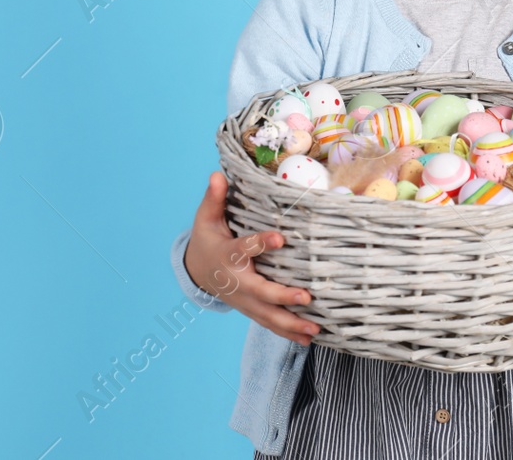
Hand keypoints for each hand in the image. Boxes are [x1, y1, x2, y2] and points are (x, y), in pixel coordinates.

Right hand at [184, 171, 319, 344]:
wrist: (198, 271)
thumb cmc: (208, 239)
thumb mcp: (206, 218)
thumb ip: (214, 198)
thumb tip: (218, 174)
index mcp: (228, 256)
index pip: (244, 249)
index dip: (261, 244)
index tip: (280, 238)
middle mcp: (237, 282)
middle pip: (260, 292)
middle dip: (282, 297)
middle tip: (305, 297)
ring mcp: (245, 300)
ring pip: (268, 315)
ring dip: (291, 324)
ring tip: (314, 328)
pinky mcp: (252, 309)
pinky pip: (270, 323)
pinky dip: (288, 333)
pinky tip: (308, 338)